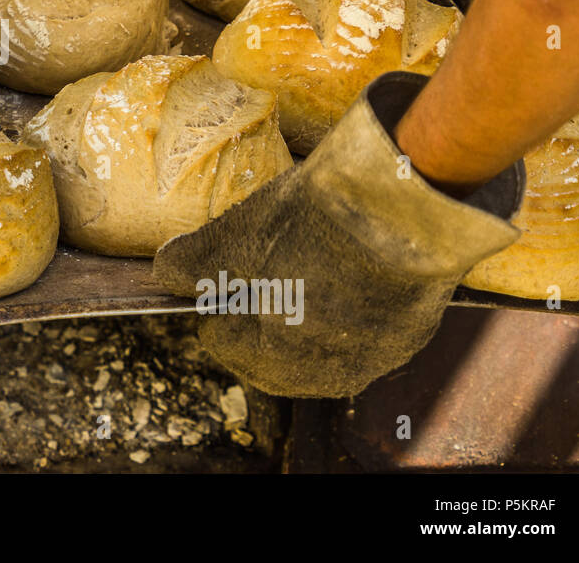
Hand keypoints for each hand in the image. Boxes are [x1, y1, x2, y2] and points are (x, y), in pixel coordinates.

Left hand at [153, 72, 524, 397]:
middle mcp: (323, 375)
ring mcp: (372, 359)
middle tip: (269, 261)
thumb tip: (165, 271)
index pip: (220, 339)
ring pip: (321, 345)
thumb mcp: (235, 234)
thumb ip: (192, 262)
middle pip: (271, 351)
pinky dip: (352, 307)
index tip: (230, 268)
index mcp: (270, 359)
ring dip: (308, 312)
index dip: (221, 297)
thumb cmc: (311, 222)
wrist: (407, 204)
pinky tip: (351, 268)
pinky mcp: (412, 336)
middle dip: (262, 311)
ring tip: (309, 260)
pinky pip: (366, 332)